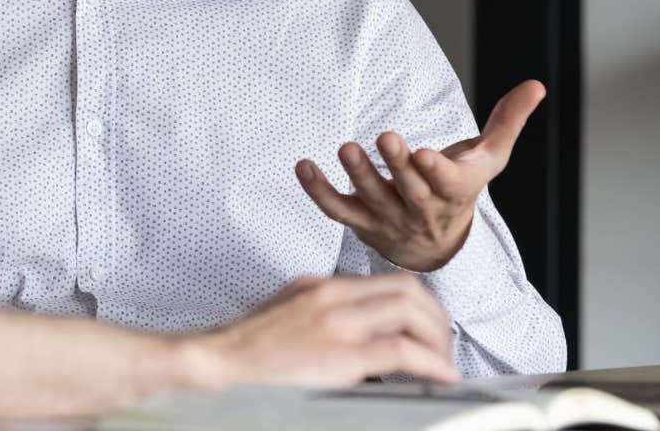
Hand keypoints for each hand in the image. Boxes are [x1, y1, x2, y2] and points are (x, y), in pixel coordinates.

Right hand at [196, 274, 458, 385]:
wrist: (214, 364)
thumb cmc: (244, 353)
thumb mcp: (285, 317)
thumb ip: (320, 316)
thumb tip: (355, 335)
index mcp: (319, 287)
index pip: (387, 282)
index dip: (421, 304)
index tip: (430, 327)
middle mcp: (332, 296)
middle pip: (408, 289)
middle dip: (437, 318)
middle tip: (444, 345)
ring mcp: (337, 323)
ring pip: (412, 312)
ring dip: (439, 339)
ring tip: (444, 363)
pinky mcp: (340, 355)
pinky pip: (403, 352)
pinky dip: (431, 363)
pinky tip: (441, 376)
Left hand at [295, 79, 545, 272]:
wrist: (438, 248)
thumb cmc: (461, 190)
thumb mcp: (490, 158)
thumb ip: (509, 120)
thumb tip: (536, 85)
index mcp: (455, 193)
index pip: (449, 186)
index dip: (437, 172)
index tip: (426, 154)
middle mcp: (422, 211)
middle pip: (409, 191)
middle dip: (397, 166)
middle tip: (385, 138)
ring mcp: (389, 220)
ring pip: (372, 201)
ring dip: (359, 175)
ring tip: (346, 148)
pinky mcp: (362, 223)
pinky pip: (337, 210)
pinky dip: (318, 191)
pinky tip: (304, 166)